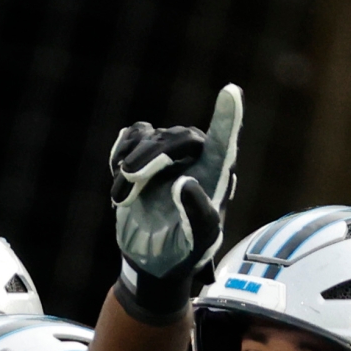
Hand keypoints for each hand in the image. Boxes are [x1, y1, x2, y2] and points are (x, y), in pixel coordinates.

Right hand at [108, 83, 241, 322]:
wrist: (152, 258)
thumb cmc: (184, 252)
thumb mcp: (198, 243)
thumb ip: (198, 214)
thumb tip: (185, 181)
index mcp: (217, 174)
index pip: (225, 140)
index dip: (228, 116)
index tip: (231, 91)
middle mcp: (196, 156)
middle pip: (177, 137)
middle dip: (152, 157)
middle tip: (132, 180)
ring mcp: (169, 153)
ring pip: (149, 136)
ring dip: (131, 164)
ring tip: (123, 197)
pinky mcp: (144, 154)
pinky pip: (132, 135)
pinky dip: (119, 153)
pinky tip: (119, 177)